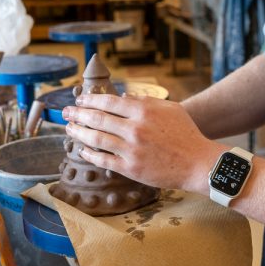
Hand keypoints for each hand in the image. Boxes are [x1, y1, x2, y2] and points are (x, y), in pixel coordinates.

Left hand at [62, 94, 224, 193]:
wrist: (198, 163)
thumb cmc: (186, 134)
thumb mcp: (170, 108)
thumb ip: (145, 101)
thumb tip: (122, 97)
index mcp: (143, 111)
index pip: (108, 101)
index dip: (90, 99)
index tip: (80, 100)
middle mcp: (134, 129)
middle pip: (97, 119)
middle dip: (78, 114)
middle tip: (66, 112)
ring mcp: (131, 150)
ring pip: (96, 139)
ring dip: (79, 132)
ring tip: (69, 129)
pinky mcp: (131, 168)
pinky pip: (104, 160)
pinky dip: (90, 154)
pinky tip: (83, 150)